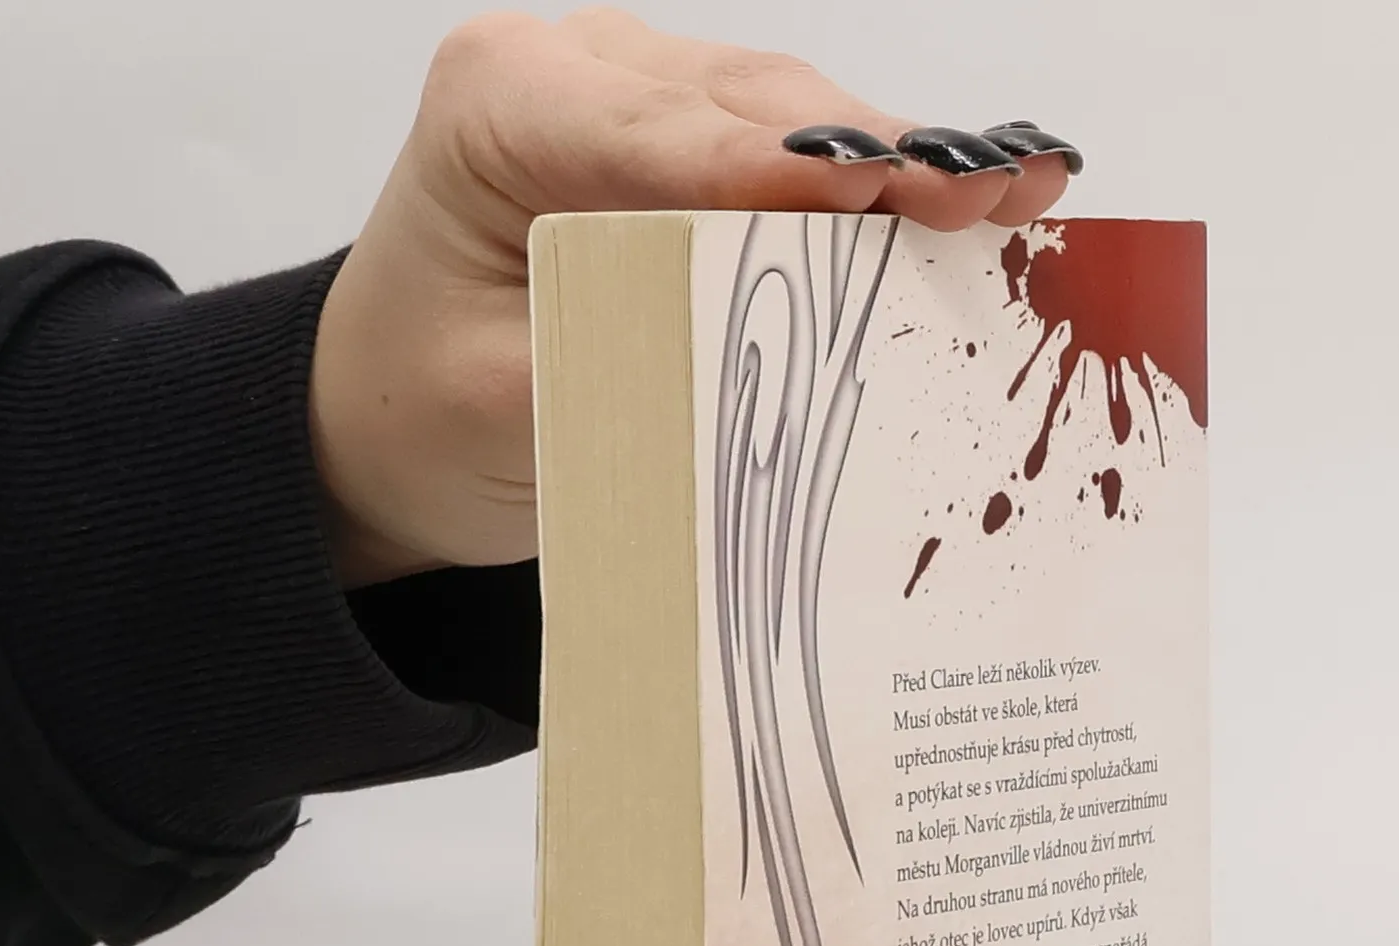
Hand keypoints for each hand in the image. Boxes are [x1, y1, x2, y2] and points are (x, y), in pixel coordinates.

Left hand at [310, 8, 1079, 586]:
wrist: (381, 420)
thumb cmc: (421, 413)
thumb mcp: (506, 406)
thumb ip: (622, 360)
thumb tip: (756, 350)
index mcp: (502, 106)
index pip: (676, 136)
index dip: (798, 169)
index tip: (902, 191)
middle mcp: (571, 73)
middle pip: (754, 107)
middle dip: (883, 154)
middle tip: (1006, 191)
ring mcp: (631, 98)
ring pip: (787, 115)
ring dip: (899, 164)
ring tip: (1017, 191)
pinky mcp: (675, 143)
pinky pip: (784, 150)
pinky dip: (869, 187)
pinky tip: (959, 198)